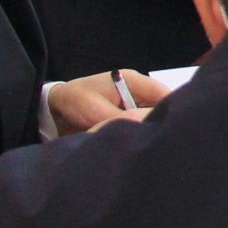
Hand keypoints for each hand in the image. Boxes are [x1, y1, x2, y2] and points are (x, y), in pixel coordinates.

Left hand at [46, 69, 167, 135]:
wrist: (55, 110)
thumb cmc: (75, 102)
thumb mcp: (96, 110)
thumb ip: (122, 118)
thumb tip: (144, 128)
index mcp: (133, 80)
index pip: (164, 93)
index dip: (172, 110)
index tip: (173, 131)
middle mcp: (139, 91)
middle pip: (163, 106)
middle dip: (163, 123)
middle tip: (164, 143)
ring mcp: (135, 104)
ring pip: (154, 117)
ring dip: (152, 130)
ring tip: (155, 147)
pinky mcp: (129, 117)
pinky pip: (142, 125)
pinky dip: (143, 134)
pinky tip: (143, 146)